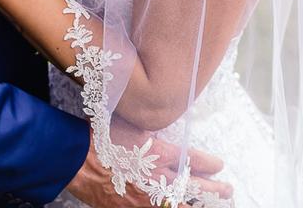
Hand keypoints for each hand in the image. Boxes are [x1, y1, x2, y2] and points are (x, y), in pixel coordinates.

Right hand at [68, 119, 231, 207]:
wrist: (76, 160)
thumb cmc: (99, 136)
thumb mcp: (128, 121)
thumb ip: (147, 120)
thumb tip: (156, 104)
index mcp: (160, 154)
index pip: (194, 160)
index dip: (210, 163)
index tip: (218, 165)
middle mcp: (159, 178)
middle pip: (197, 188)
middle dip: (216, 190)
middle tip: (227, 190)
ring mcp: (148, 198)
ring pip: (184, 206)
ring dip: (201, 206)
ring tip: (213, 206)